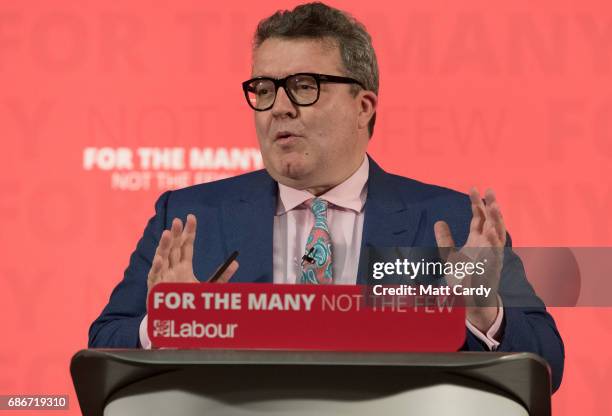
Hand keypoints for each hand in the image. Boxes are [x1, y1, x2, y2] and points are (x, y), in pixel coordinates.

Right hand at [146, 214, 238, 304]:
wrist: (177, 321)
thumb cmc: (189, 303)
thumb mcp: (208, 288)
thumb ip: (221, 276)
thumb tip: (235, 262)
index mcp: (184, 267)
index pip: (186, 245)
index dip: (188, 232)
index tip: (191, 217)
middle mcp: (172, 269)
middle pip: (174, 248)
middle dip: (175, 234)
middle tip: (177, 220)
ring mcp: (163, 277)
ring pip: (162, 258)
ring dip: (164, 246)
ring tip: (166, 233)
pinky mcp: (155, 289)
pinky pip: (155, 277)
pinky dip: (157, 268)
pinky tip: (159, 259)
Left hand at [434, 188, 505, 331]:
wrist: (470, 301)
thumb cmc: (462, 279)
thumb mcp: (450, 256)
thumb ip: (445, 239)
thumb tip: (439, 221)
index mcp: (478, 240)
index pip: (479, 217)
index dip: (477, 203)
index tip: (473, 188)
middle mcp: (487, 245)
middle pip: (491, 221)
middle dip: (490, 206)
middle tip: (488, 190)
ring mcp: (492, 256)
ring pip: (497, 234)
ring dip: (496, 220)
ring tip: (494, 205)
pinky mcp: (493, 268)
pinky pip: (496, 254)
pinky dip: (494, 243)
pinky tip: (491, 231)